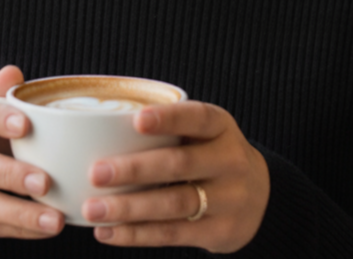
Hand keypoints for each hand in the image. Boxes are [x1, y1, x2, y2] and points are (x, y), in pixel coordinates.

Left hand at [81, 101, 269, 252]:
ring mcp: (228, 199)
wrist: (259, 194)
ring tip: (93, 209)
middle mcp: (230, 161)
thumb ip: (168, 129)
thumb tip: (100, 130)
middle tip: (96, 172)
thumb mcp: (204, 131)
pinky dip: (136, 234)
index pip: (197, 118)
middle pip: (180, 164)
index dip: (168, 118)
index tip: (136, 119)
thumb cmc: (210, 152)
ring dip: (130, 208)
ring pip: (174, 203)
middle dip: (135, 169)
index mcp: (221, 126)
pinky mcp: (220, 232)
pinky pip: (173, 234)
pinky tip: (107, 231)